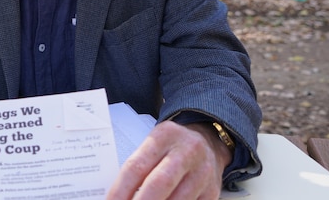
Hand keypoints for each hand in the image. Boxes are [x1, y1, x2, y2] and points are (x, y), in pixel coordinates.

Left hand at [107, 121, 232, 199]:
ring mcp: (203, 172)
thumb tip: (117, 196)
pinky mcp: (212, 191)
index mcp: (164, 135)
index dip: (120, 190)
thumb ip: (138, 166)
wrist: (208, 143)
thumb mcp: (154, 145)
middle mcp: (187, 151)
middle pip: (158, 184)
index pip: (136, 166)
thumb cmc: (171, 147)